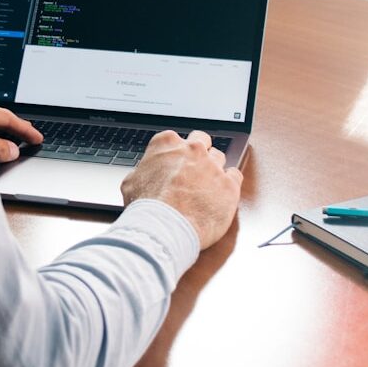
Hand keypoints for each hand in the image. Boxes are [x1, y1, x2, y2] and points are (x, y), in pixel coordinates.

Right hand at [121, 131, 242, 249]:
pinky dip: (230, 183)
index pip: (175, 139)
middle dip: (199, 152)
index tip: (174, 162)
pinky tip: (222, 192)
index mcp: (167, 144)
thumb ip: (143, 172)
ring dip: (214, 169)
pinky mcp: (230, 184)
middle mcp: (192, 149)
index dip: (175, 152)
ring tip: (206, 186)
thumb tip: (143, 176)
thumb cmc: (146, 207)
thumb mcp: (131, 183)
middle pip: (202, 140)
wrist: (165, 227)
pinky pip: (236, 175)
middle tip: (193, 168)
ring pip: (219, 157)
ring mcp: (213, 165)